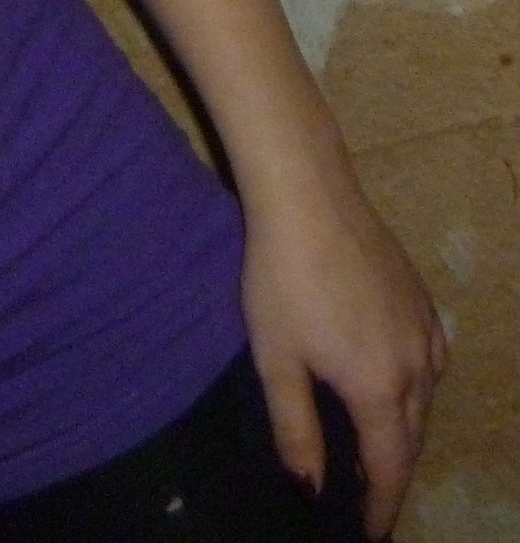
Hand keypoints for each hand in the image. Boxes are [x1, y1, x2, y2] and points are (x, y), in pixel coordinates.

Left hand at [240, 160, 446, 537]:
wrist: (308, 197)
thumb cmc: (280, 277)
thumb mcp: (276, 357)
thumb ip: (295, 427)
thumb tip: (310, 487)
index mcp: (379, 388)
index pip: (389, 466)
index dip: (380, 504)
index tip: (370, 531)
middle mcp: (417, 366)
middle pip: (411, 435)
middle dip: (392, 469)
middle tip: (368, 492)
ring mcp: (425, 329)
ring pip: (425, 397)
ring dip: (404, 426)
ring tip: (377, 442)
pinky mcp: (422, 299)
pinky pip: (429, 360)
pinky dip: (414, 385)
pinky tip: (391, 378)